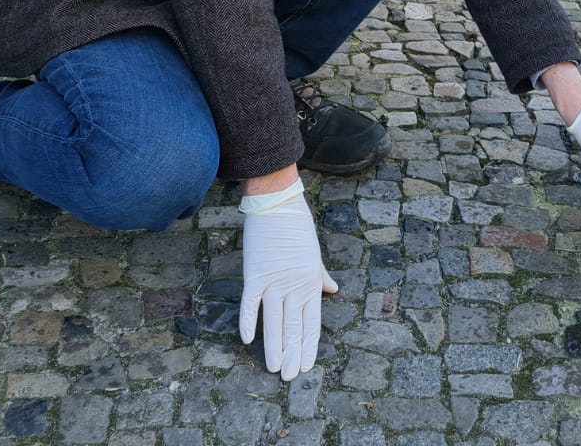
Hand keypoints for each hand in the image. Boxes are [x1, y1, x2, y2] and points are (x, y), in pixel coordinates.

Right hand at [239, 179, 337, 381]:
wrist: (277, 203)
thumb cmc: (297, 227)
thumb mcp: (315, 254)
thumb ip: (321, 277)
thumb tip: (332, 291)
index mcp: (311, 282)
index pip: (312, 322)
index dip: (309, 346)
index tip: (307, 366)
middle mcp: (294, 285)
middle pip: (294, 327)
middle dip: (292, 354)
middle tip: (289, 377)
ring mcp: (274, 281)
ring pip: (274, 321)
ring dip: (274, 346)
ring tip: (274, 368)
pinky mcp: (254, 274)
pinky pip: (251, 303)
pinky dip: (249, 321)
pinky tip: (247, 340)